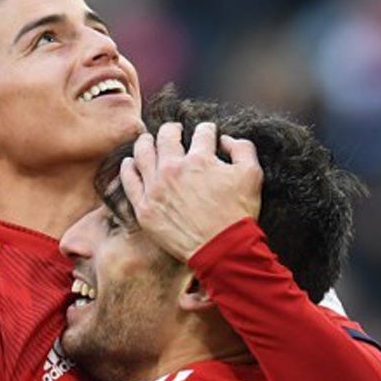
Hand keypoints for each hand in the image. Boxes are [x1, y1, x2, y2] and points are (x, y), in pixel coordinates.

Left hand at [120, 121, 262, 261]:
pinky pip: (129, 180)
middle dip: (173, 130)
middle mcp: (173, 169)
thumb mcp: (252, 175)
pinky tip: (131, 162)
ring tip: (149, 141)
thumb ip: (242, 148)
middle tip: (175, 132)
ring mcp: (155, 188)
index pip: (201, 132)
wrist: (222, 250)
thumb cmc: (237, 214)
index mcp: (199, 158)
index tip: (207, 134)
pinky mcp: (144, 207)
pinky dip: (128, 167)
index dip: (207, 131)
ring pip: (142, 153)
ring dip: (147, 142)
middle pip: (166, 136)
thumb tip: (225, 139)